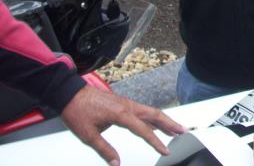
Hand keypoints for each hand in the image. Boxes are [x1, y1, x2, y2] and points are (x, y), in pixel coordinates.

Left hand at [61, 85, 186, 165]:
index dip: (156, 142)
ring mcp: (126, 103)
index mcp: (121, 114)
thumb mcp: (88, 135)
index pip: (143, 130)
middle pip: (155, 114)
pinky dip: (153, 118)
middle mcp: (127, 106)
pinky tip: (156, 125)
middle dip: (170, 124)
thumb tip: (116, 164)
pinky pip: (143, 110)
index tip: (166, 151)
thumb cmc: (78, 112)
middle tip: (184, 132)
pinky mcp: (123, 103)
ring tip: (175, 129)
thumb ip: (105, 150)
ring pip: (150, 111)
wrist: (70, 94)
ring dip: (164, 120)